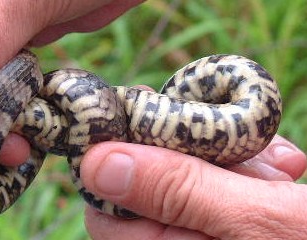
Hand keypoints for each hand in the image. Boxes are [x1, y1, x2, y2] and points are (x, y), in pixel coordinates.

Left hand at [81, 135, 306, 238]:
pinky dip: (248, 172)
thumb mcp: (254, 220)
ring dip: (227, 161)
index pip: (105, 212)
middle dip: (188, 158)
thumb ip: (177, 192)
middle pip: (147, 190)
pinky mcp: (230, 223)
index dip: (120, 162)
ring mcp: (205, 236)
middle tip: (232, 146)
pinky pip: (217, 189)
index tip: (148, 117)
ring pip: (184, 182)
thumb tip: (100, 163)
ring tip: (277, 168)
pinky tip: (285, 173)